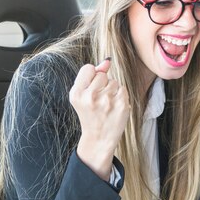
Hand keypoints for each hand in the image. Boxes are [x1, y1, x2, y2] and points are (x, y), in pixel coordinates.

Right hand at [69, 58, 129, 180]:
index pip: (88, 68)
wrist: (99, 138)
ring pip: (114, 82)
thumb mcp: (82, 95)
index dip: (92, 77)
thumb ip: (91, 76)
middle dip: (102, 84)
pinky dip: (120, 96)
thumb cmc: (90, 114)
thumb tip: (107, 61)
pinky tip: (114, 107)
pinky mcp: (121, 105)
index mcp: (77, 93)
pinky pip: (122, 89)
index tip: (90, 89)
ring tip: (106, 105)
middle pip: (102, 74)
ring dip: (112, 91)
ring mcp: (107, 101)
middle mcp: (90, 97)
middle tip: (98, 101)